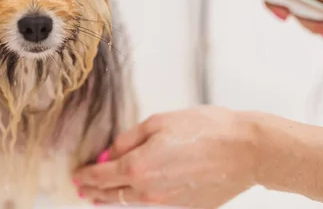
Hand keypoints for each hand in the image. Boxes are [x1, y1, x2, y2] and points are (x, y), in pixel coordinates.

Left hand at [73, 107, 259, 208]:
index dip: (86, 176)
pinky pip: (154, 205)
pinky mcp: (185, 208)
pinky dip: (138, 200)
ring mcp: (168, 204)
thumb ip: (129, 139)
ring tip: (100, 197)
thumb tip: (110, 153)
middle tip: (82, 189)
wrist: (245, 150)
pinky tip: (136, 195)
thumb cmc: (205, 129)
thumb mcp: (158, 122)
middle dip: (94, 191)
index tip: (77, 175)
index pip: (102, 176)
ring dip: (112, 199)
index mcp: (139, 166)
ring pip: (131, 204)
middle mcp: (149, 191)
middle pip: (112, 195)